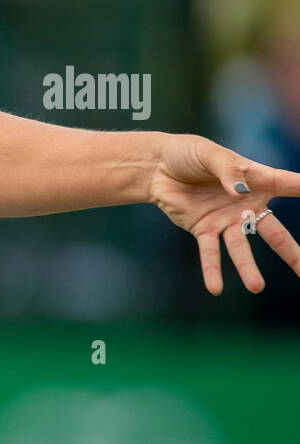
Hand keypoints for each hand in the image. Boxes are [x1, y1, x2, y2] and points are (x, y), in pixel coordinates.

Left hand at [149, 134, 299, 294]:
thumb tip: (241, 193)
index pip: (290, 185)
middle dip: (292, 253)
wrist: (158, 166)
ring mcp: (226, 220)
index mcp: (257, 180)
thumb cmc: (189, 154)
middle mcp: (247, 205)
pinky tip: (215, 288)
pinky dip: (211, 269)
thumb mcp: (210, 154)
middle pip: (275, 233)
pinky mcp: (203, 229)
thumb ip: (228, 171)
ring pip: (241, 248)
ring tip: (257, 287)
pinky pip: (209, 252)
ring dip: (247, 268)